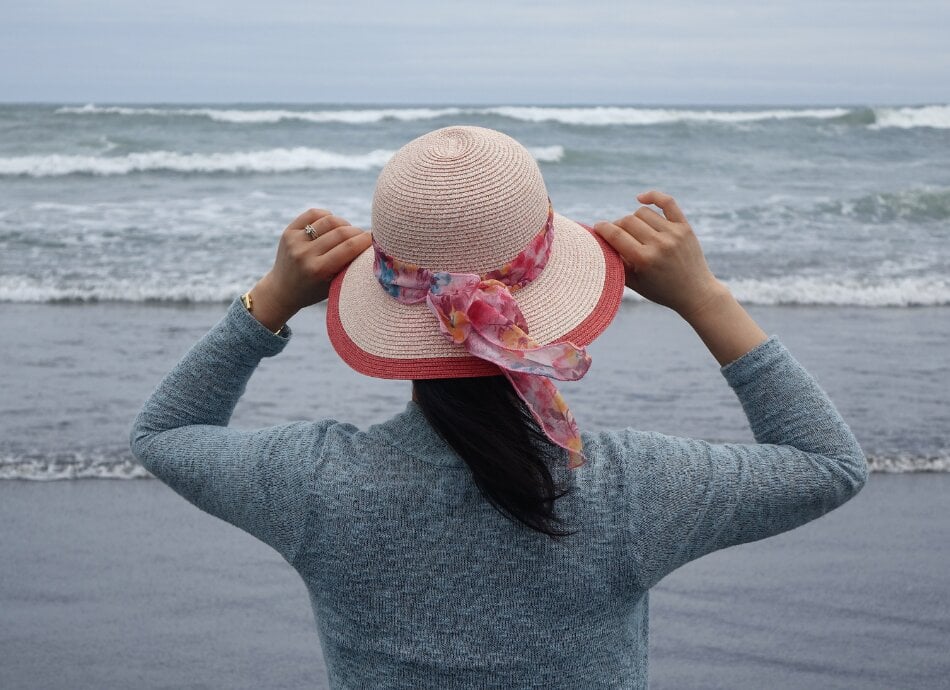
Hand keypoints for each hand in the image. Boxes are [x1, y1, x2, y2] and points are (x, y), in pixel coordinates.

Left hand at [248, 208, 371, 330]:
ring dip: (344, 224)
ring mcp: (295, 241)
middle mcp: (304, 254)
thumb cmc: (314, 292)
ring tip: (348, 232)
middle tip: (364, 237)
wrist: (282, 291)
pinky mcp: (289, 231)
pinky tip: (332, 225)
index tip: (376, 240)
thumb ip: (350, 268)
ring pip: (329, 220)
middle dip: (358, 232)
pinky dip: (328, 216)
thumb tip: (372, 247)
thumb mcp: (334, 286)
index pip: (349, 248)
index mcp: (317, 270)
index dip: (366, 240)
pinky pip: (314, 214)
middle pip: (341, 232)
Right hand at [593, 190, 725, 316]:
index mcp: (644, 259)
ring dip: (633, 219)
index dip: (602, 228)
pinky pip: (667, 202)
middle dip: (617, 226)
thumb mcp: (634, 283)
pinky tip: (641, 199)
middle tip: (616, 235)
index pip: (616, 235)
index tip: (596, 228)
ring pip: (642, 212)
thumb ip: (616, 264)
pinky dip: (652, 197)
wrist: (696, 293)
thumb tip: (600, 243)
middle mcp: (659, 244)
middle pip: (627, 221)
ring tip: (634, 231)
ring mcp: (674, 233)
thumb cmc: (661, 291)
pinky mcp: (684, 227)